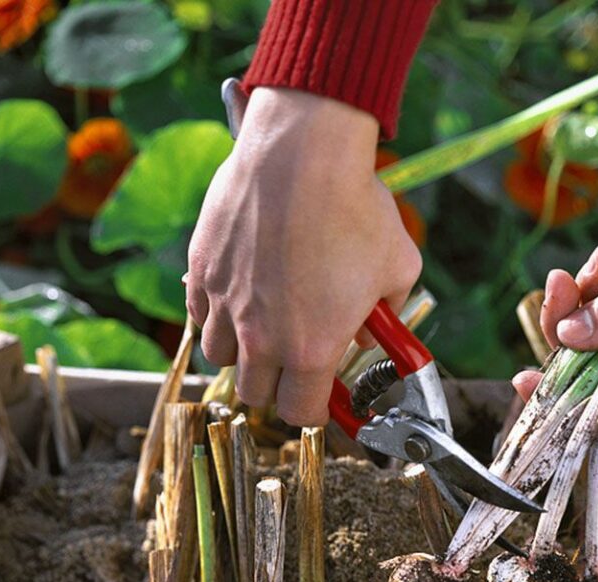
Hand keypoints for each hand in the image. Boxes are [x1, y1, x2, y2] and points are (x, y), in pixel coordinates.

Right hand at [186, 87, 421, 425]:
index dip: (315, 408)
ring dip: (243, 352)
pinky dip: (216, 315)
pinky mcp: (200, 273)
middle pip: (256, 394)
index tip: (321, 394)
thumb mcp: (397, 269)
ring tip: (265, 323)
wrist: (301, 152)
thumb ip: (386, 316)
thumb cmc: (356, 207)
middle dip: (278, 384)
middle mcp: (262, 337)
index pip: (301, 414)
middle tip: (295, 358)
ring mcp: (224, 305)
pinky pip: (199, 316)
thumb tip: (370, 333)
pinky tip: (241, 291)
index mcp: (312, 349)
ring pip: (220, 358)